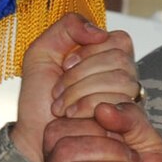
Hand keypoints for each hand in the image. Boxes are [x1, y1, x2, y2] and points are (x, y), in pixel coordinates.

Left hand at [11, 14, 139, 161]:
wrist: (35, 134)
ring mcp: (127, 100)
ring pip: (123, 80)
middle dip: (80, 75)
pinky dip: (89, 106)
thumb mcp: (42, 52)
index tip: (65, 65)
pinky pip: (121, 103)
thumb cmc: (38, 98)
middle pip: (120, 59)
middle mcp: (122, 77)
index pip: (118, 40)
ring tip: (62, 107)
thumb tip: (100, 32)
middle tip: (57, 91)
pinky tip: (73, 115)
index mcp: (106, 57)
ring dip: (82, 92)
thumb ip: (67, 27)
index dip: (89, 52)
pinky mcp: (127, 123)